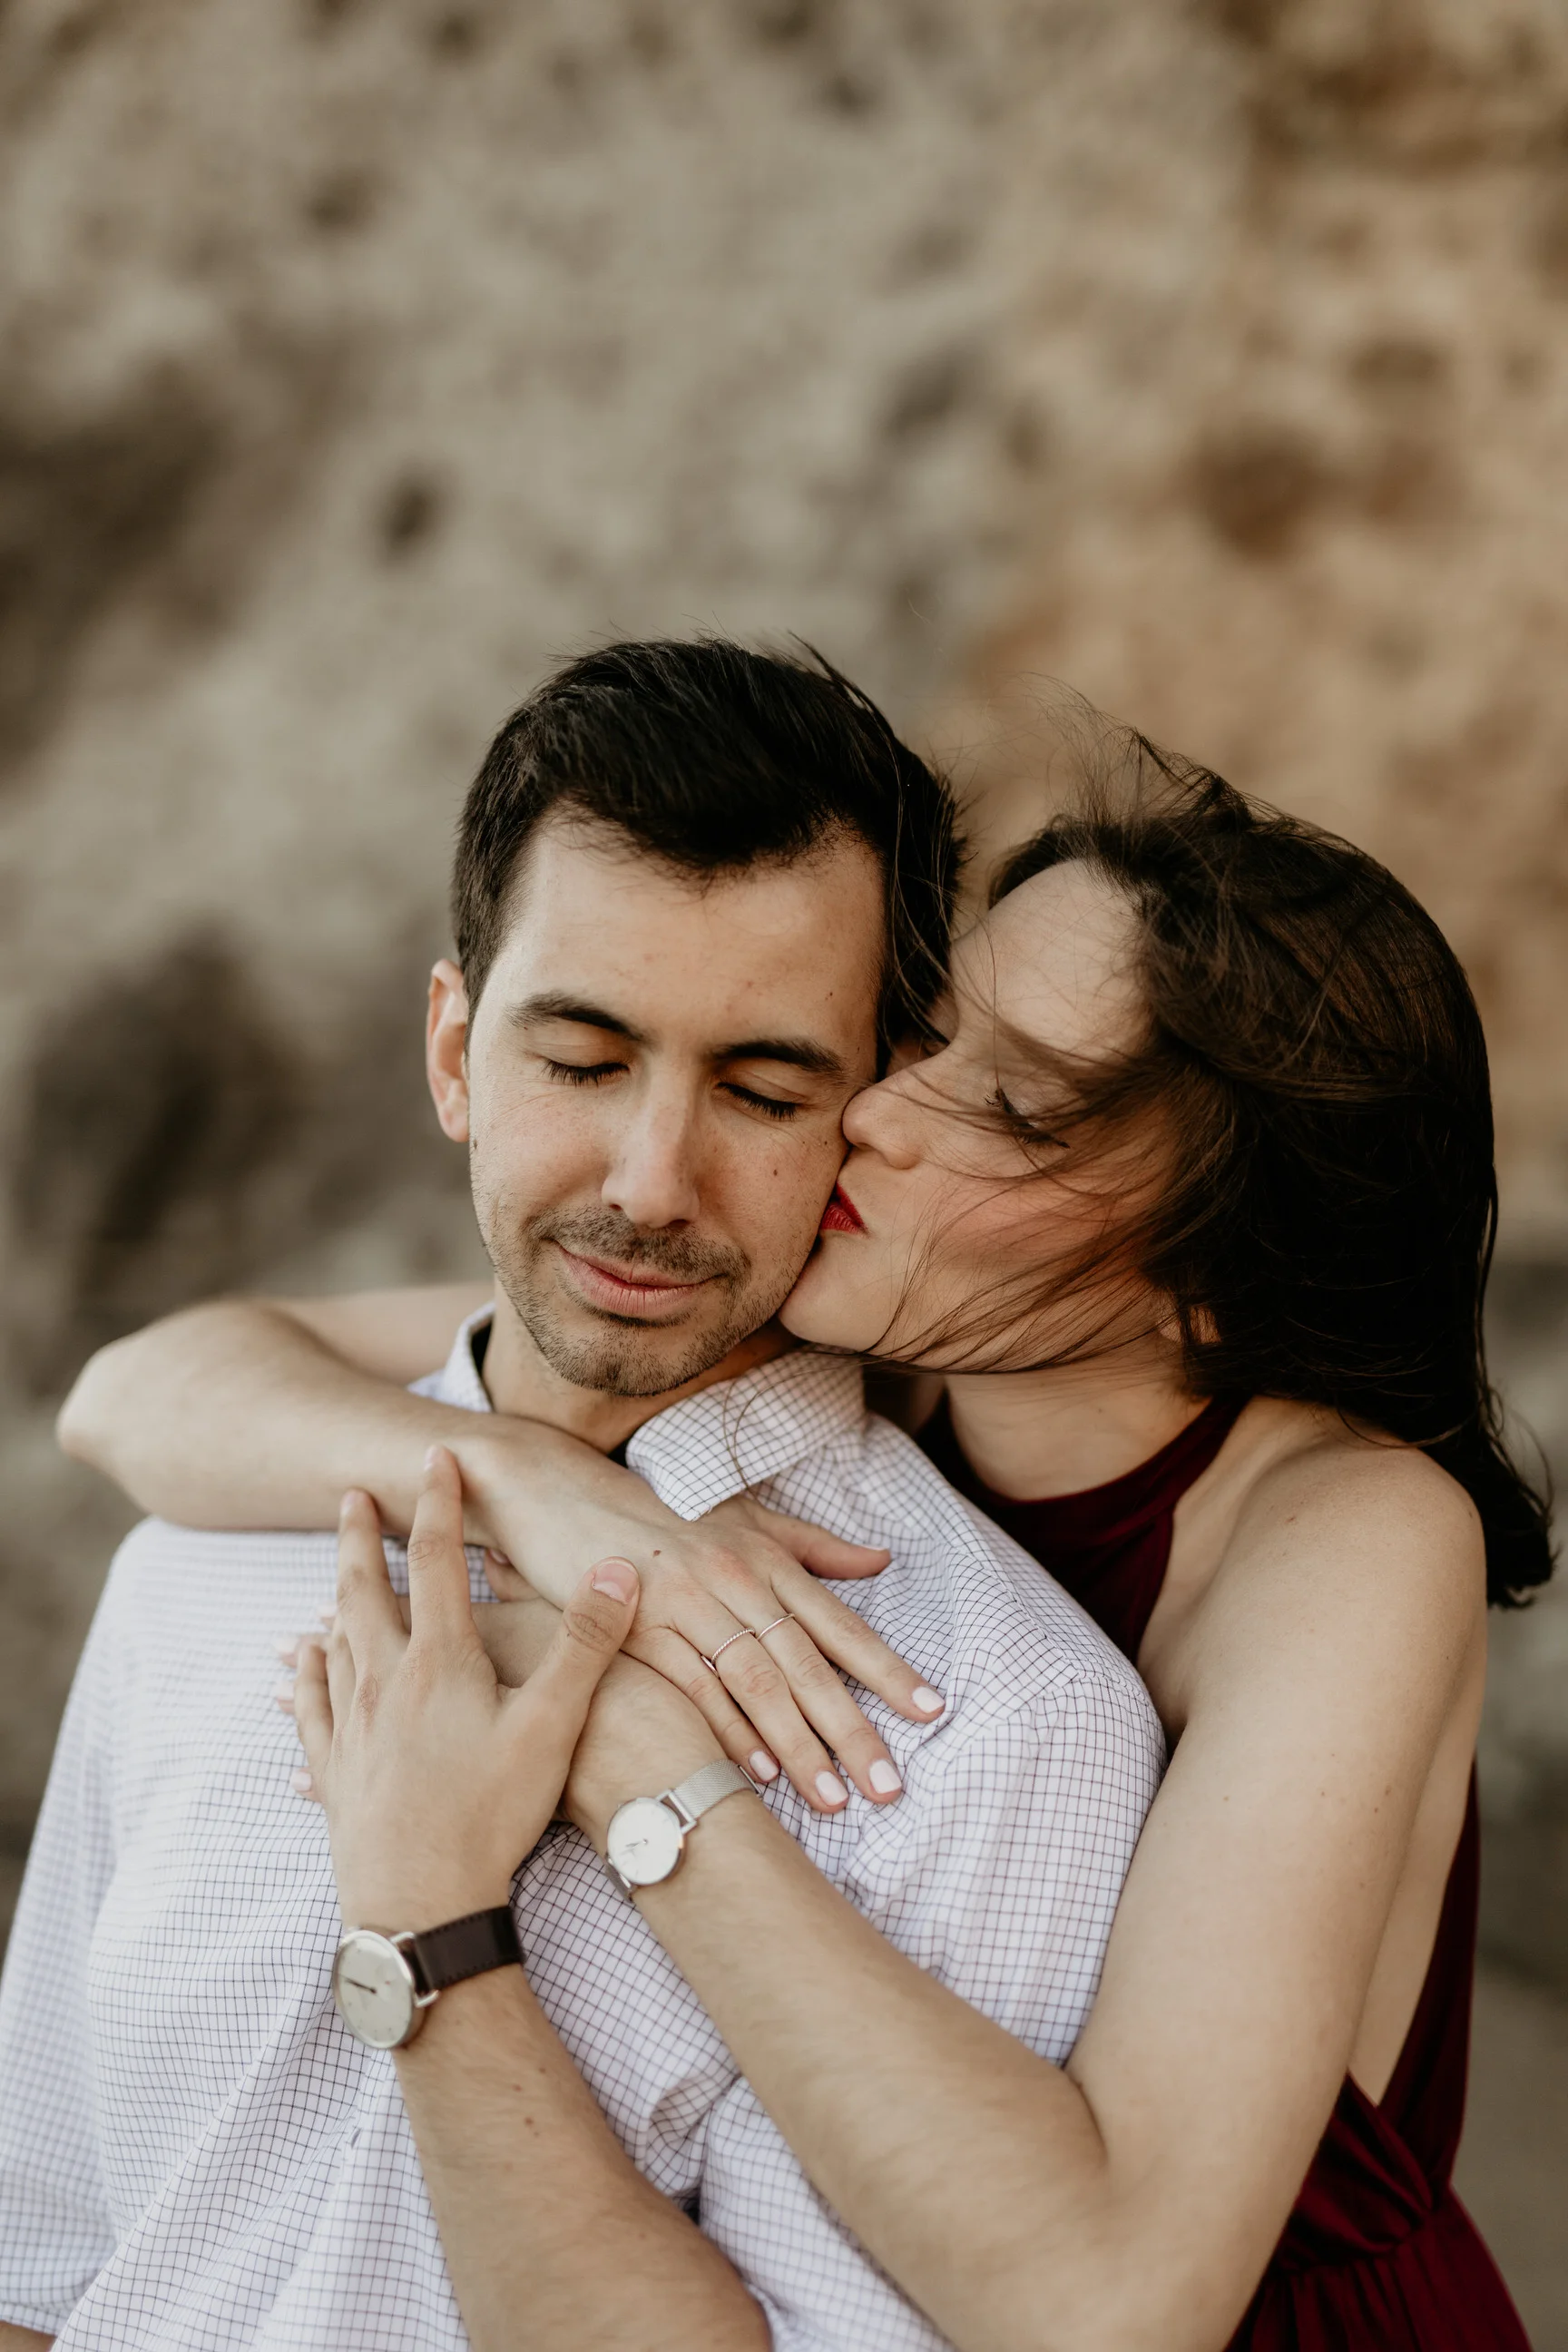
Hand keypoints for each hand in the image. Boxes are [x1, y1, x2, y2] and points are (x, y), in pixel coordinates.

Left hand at [285, 1446, 639, 1927]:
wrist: (421, 1905)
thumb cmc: (492, 1815)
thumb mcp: (554, 1724)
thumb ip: (586, 1641)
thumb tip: (618, 1567)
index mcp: (439, 1660)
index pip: (440, 1559)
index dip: (440, 1502)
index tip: (434, 1457)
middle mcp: (384, 1682)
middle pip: (365, 1590)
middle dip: (361, 1538)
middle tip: (351, 1497)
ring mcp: (352, 1729)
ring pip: (335, 1644)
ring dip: (334, 1598)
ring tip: (333, 1573)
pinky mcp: (336, 1774)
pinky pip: (312, 1711)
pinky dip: (307, 1678)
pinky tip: (303, 1671)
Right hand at [482, 1486, 942, 1815]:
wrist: (571, 1505)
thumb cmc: (669, 1527)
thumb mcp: (744, 1525)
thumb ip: (813, 1549)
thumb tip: (881, 1561)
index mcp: (766, 1560)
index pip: (838, 1622)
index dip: (886, 1667)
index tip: (932, 1711)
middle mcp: (734, 1579)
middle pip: (804, 1662)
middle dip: (850, 1727)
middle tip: (889, 1786)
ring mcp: (686, 1602)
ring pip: (755, 1680)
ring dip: (797, 1744)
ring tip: (833, 1798)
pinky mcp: (639, 1627)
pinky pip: (692, 1686)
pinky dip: (727, 1729)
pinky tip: (757, 1773)